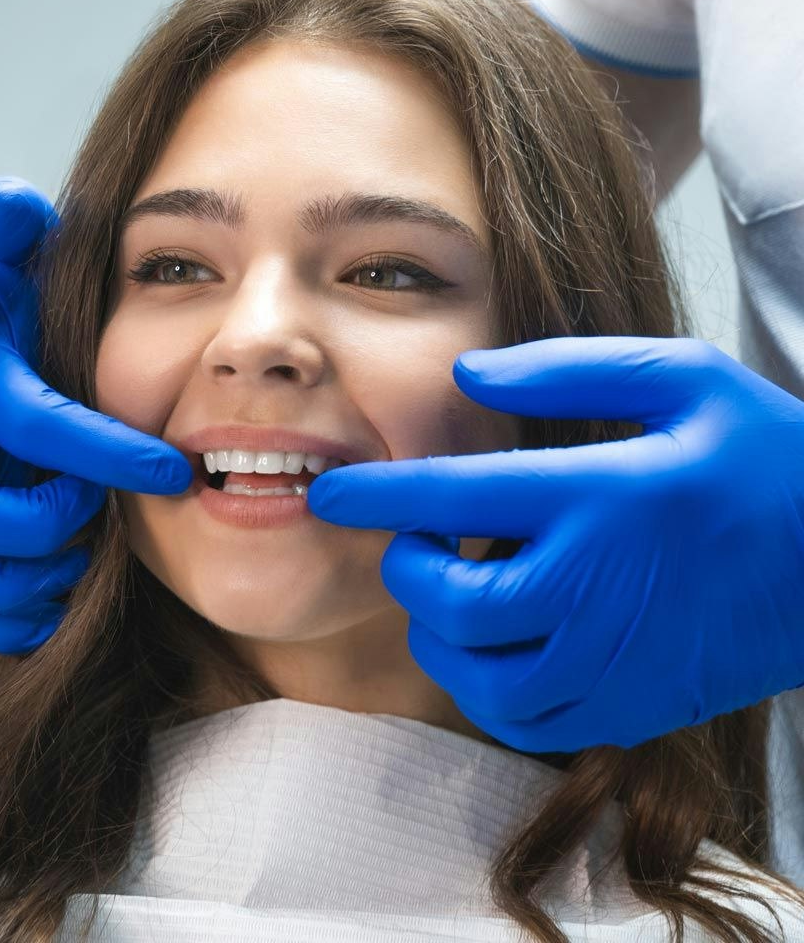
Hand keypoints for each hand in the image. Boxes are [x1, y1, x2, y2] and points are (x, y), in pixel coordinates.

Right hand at [0, 177, 192, 654]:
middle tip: (101, 518)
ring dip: (31, 578)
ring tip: (88, 557)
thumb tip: (12, 202)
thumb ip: (5, 226)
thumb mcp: (5, 264)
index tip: (175, 469)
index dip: (105, 453)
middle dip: (42, 524)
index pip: (30, 423)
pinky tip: (65, 599)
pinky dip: (16, 618)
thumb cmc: (9, 323)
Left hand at [307, 336, 803, 751]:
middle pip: (451, 601)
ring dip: (438, 631)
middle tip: (417, 542)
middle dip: (409, 569)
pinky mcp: (628, 706)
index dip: (377, 495)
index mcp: (599, 497)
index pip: (454, 495)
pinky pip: (520, 719)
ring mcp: (611, 659)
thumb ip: (567, 369)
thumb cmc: (766, 458)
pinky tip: (496, 643)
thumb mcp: (683, 378)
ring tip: (453, 591)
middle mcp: (593, 587)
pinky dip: (482, 683)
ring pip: (474, 674)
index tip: (329, 492)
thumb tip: (466, 375)